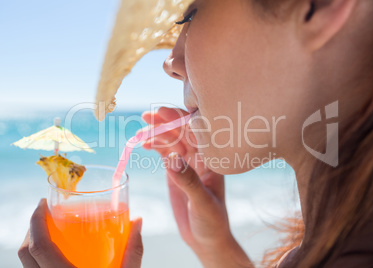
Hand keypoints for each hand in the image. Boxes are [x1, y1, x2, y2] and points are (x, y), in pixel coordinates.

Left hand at [18, 199, 143, 267]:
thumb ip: (133, 249)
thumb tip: (138, 221)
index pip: (37, 246)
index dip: (35, 222)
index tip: (43, 203)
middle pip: (25, 254)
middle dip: (32, 229)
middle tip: (48, 213)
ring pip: (26, 265)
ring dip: (34, 244)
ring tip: (51, 230)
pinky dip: (38, 259)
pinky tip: (57, 254)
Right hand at [141, 107, 252, 267]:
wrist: (207, 239)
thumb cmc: (212, 222)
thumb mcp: (202, 202)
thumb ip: (188, 181)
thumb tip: (172, 158)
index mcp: (213, 160)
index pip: (197, 132)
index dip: (180, 119)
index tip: (162, 112)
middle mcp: (201, 158)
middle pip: (182, 132)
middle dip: (166, 121)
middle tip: (147, 116)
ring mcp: (187, 164)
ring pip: (172, 140)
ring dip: (158, 132)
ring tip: (141, 129)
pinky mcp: (176, 172)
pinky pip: (165, 153)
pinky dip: (155, 146)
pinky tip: (144, 144)